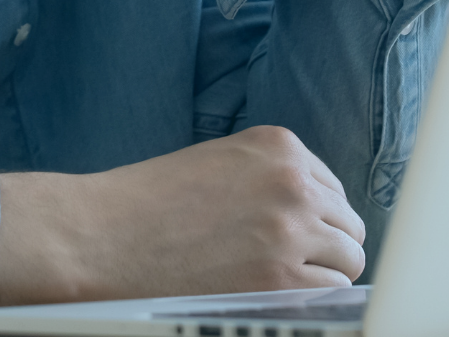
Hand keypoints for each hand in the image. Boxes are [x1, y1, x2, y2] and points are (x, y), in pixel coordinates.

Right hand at [0, 126, 365, 306]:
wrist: (99, 237)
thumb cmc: (147, 204)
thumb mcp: (217, 164)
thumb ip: (267, 179)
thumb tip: (313, 216)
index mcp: (279, 146)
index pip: (331, 188)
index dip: (314, 219)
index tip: (290, 238)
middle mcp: (294, 182)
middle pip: (348, 224)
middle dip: (323, 247)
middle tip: (285, 266)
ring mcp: (291, 229)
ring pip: (348, 261)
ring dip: (320, 276)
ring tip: (274, 284)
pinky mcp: (280, 278)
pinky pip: (330, 295)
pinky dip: (309, 301)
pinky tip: (271, 298)